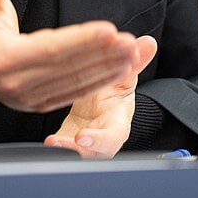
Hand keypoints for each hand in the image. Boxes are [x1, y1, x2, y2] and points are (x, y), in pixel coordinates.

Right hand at [0, 0, 138, 112]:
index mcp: (4, 58)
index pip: (49, 48)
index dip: (80, 39)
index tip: (108, 28)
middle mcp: (18, 83)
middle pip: (67, 66)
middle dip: (101, 53)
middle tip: (129, 41)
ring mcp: (30, 98)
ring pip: (75, 81)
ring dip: (107, 68)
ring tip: (131, 53)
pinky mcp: (42, 104)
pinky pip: (76, 92)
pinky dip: (100, 81)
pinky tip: (120, 70)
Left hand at [44, 35, 157, 158]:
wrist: (103, 99)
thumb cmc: (116, 89)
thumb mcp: (124, 75)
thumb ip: (134, 62)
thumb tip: (149, 43)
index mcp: (118, 123)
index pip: (113, 137)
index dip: (99, 139)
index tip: (82, 136)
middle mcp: (103, 138)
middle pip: (94, 154)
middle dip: (76, 151)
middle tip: (57, 143)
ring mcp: (87, 143)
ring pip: (77, 154)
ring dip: (64, 150)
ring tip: (50, 142)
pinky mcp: (70, 140)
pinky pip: (63, 149)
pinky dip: (56, 146)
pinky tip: (48, 141)